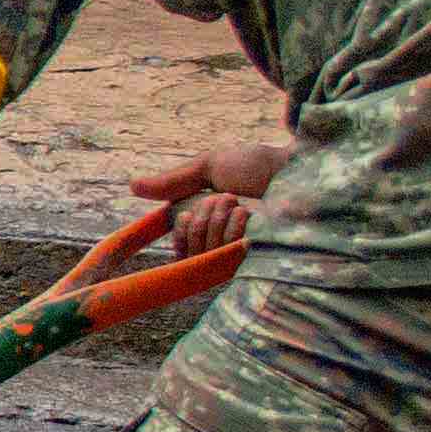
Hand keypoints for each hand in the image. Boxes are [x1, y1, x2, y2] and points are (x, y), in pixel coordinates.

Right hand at [121, 135, 291, 263]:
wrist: (298, 169)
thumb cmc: (262, 166)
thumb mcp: (211, 167)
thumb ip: (174, 181)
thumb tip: (132, 186)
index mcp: (214, 226)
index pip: (181, 248)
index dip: (180, 232)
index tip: (187, 217)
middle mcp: (227, 246)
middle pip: (188, 247)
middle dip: (201, 215)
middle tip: (229, 199)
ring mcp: (243, 257)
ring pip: (202, 250)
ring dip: (216, 219)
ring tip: (242, 205)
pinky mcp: (257, 264)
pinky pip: (221, 254)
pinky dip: (230, 229)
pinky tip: (250, 218)